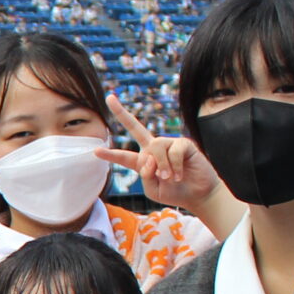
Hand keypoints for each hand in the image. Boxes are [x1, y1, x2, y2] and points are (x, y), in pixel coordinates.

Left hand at [100, 93, 222, 214]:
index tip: (96, 151)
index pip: (124, 157)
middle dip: (122, 113)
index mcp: (143, 162)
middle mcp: (154, 148)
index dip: (110, 154)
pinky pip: (173, 151)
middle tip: (109, 98)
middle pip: (136, 128)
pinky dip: (175, 166)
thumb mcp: (153, 190)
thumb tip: (149, 157)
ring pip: (155, 148)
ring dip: (162, 166)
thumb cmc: (175, 192)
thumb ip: (145, 175)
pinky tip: (180, 174)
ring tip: (170, 178)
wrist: (198, 195)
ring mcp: (169, 144)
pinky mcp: (184, 143)